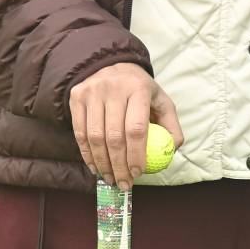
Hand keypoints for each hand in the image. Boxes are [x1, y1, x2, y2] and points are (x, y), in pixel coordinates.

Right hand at [68, 62, 181, 190]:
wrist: (112, 64)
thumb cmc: (140, 89)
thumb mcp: (161, 100)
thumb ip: (171, 126)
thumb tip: (172, 150)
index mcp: (138, 88)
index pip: (136, 128)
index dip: (136, 155)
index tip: (138, 173)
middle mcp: (113, 88)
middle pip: (114, 136)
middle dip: (119, 166)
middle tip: (124, 184)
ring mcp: (92, 92)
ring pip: (94, 137)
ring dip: (102, 164)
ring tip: (111, 179)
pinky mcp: (77, 97)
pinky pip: (80, 133)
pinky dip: (87, 155)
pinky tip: (96, 167)